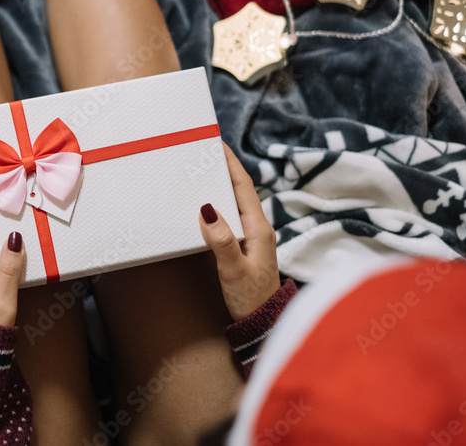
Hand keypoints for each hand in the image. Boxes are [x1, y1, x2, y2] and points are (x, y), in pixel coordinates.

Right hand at [199, 144, 280, 320]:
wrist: (263, 323)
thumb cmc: (251, 298)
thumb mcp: (233, 270)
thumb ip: (221, 240)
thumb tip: (206, 209)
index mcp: (258, 228)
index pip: (243, 186)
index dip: (231, 163)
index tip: (218, 143)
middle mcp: (257, 229)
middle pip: (239, 190)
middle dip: (223, 168)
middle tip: (203, 152)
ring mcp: (252, 238)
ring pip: (234, 203)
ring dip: (220, 186)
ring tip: (201, 172)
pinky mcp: (245, 247)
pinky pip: (230, 217)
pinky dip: (218, 204)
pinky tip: (206, 206)